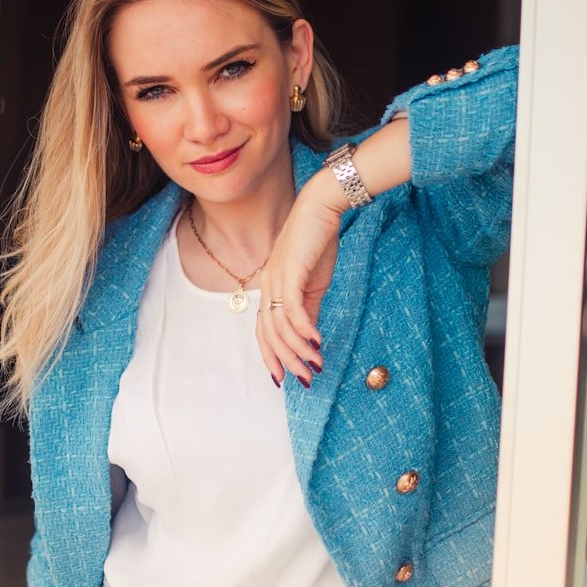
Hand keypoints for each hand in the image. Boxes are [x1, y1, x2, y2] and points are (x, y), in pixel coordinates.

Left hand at [256, 167, 345, 386]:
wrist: (323, 207)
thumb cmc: (318, 242)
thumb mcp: (314, 283)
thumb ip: (309, 310)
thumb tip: (309, 338)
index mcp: (271, 289)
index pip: (264, 331)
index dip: (272, 356)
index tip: (284, 378)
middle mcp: (268, 286)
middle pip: (269, 334)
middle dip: (286, 361)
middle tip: (305, 380)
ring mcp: (276, 279)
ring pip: (280, 327)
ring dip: (299, 350)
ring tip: (316, 364)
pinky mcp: (290, 272)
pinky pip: (293, 309)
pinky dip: (303, 329)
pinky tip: (317, 342)